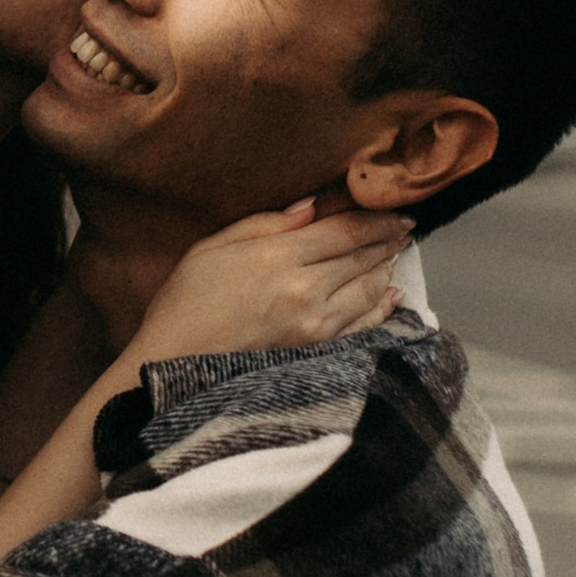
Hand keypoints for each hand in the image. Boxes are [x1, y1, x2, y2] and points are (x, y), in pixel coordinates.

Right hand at [125, 200, 408, 376]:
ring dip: (386, 269)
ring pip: (369, 291)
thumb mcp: (210, 248)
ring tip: (395, 255)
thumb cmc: (183, 306)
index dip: (376, 219)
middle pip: (362, 257)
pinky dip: (382, 309)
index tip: (395, 212)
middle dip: (387, 240)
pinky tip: (390, 297)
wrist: (173, 369)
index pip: (345, 230)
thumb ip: (264, 224)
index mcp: (277, 257)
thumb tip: (311, 207)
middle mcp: (304, 291)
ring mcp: (315, 327)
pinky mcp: (317, 354)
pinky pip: (363, 327)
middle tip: (403, 228)